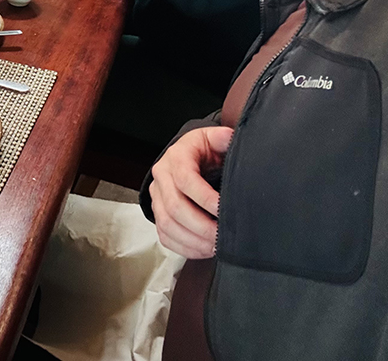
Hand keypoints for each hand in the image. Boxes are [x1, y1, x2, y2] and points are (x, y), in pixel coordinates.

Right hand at [148, 126, 232, 258]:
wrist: (185, 157)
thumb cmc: (202, 151)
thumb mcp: (212, 138)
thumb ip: (223, 138)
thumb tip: (230, 137)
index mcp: (176, 158)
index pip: (186, 180)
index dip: (206, 199)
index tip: (225, 212)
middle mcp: (161, 177)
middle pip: (174, 207)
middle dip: (201, 226)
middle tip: (222, 237)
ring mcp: (156, 197)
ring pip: (167, 224)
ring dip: (193, 240)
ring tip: (215, 247)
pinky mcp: (157, 213)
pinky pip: (164, 235)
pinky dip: (184, 247)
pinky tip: (203, 250)